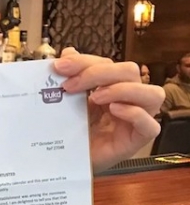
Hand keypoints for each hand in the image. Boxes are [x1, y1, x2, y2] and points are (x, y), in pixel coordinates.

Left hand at [54, 48, 164, 172]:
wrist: (64, 158)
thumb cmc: (69, 127)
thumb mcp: (66, 99)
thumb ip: (69, 76)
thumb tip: (68, 52)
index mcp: (111, 84)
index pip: (107, 62)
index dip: (84, 61)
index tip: (59, 67)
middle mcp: (127, 98)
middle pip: (130, 71)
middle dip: (98, 72)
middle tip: (70, 85)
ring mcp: (136, 119)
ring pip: (152, 93)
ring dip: (122, 89)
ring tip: (95, 97)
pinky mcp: (137, 140)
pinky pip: (150, 125)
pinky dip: (134, 113)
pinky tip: (113, 110)